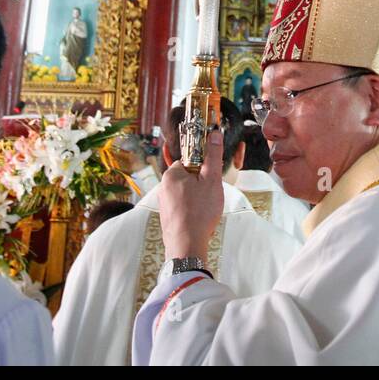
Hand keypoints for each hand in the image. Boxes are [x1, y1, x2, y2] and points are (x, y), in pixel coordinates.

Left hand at [157, 128, 224, 261]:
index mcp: (171, 174)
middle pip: (189, 178)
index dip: (204, 169)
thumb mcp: (211, 180)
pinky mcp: (167, 217)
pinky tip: (199, 219)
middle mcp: (163, 187)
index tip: (211, 179)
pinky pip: (183, 207)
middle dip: (202, 186)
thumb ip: (213, 156)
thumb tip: (215, 134)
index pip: (190, 161)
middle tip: (210, 196)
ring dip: (198, 199)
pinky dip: (192, 211)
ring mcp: (164, 203)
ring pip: (186, 194)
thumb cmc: (199, 212)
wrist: (186, 245)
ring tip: (205, 210)